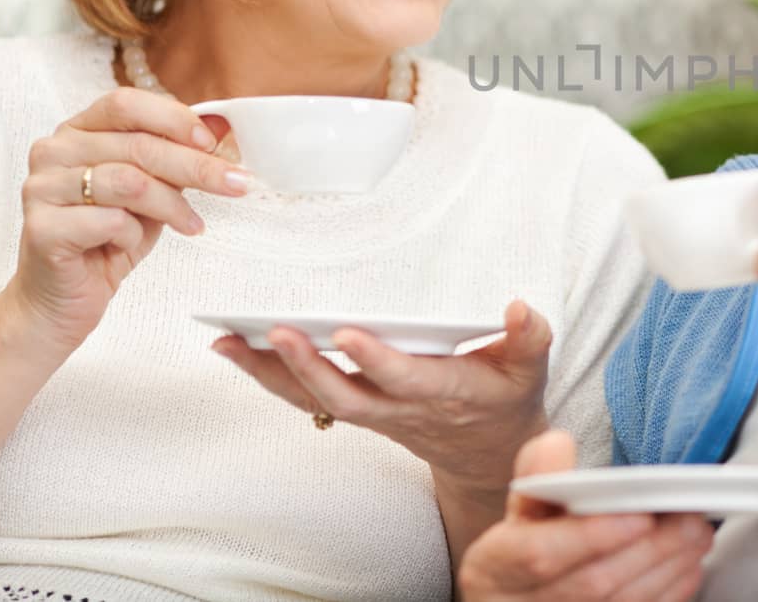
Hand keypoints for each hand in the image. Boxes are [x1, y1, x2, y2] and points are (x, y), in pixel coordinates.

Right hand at [8, 86, 246, 350]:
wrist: (62, 299)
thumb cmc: (108, 239)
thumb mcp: (152, 191)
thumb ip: (176, 157)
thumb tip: (223, 129)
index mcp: (77, 131)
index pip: (125, 103)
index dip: (173, 119)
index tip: (212, 143)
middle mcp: (53, 152)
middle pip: (137, 145)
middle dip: (196, 166)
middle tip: (236, 184)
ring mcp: (41, 188)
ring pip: (129, 182)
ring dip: (172, 205)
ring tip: (191, 224)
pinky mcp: (42, 228)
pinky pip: (109, 221)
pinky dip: (134, 234)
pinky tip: (131, 245)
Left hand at [214, 299, 551, 489]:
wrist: (486, 450)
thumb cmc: (505, 398)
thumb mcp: (530, 367)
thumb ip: (529, 336)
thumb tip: (519, 307)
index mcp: (444, 393)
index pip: (406, 379)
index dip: (376, 360)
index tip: (349, 333)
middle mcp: (400, 409)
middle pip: (346, 397)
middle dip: (308, 366)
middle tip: (277, 331)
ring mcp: (374, 414)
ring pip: (314, 400)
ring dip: (269, 373)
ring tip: (227, 339)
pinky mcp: (355, 409)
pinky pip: (304, 397)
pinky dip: (266, 374)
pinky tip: (235, 347)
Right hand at [459, 431, 711, 601]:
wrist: (514, 599)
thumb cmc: (524, 544)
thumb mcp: (520, 507)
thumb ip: (540, 472)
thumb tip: (559, 445)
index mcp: (496, 566)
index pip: (540, 555)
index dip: (592, 537)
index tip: (639, 516)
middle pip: (592, 586)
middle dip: (649, 551)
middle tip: (690, 519)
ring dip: (668, 572)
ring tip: (697, 537)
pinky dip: (668, 596)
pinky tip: (687, 568)